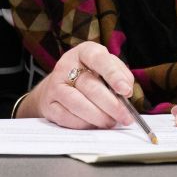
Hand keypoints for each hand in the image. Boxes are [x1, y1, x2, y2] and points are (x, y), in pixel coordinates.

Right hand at [16, 42, 134, 128]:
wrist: (59, 86)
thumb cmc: (88, 76)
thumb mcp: (106, 67)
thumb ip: (121, 74)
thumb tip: (127, 91)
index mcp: (83, 52)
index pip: (99, 59)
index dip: (113, 75)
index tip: (125, 91)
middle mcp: (66, 66)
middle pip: (90, 86)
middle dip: (111, 105)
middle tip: (125, 117)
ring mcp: (55, 85)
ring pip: (78, 104)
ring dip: (99, 117)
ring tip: (111, 122)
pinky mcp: (49, 104)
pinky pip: (68, 118)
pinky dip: (84, 124)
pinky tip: (94, 124)